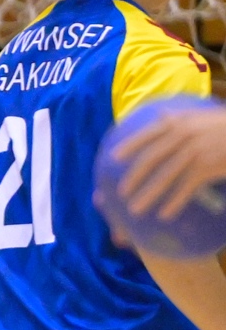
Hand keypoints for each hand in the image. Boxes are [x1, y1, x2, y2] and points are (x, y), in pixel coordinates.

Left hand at [115, 104, 225, 219]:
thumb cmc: (225, 126)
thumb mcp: (202, 116)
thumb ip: (180, 118)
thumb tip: (161, 114)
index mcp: (179, 122)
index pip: (148, 134)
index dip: (130, 146)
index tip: (114, 159)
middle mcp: (183, 135)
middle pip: (151, 159)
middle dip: (134, 177)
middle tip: (121, 193)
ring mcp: (194, 151)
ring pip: (165, 176)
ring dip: (148, 195)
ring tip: (135, 210)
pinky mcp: (207, 167)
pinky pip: (185, 187)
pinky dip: (174, 202)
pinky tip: (164, 214)